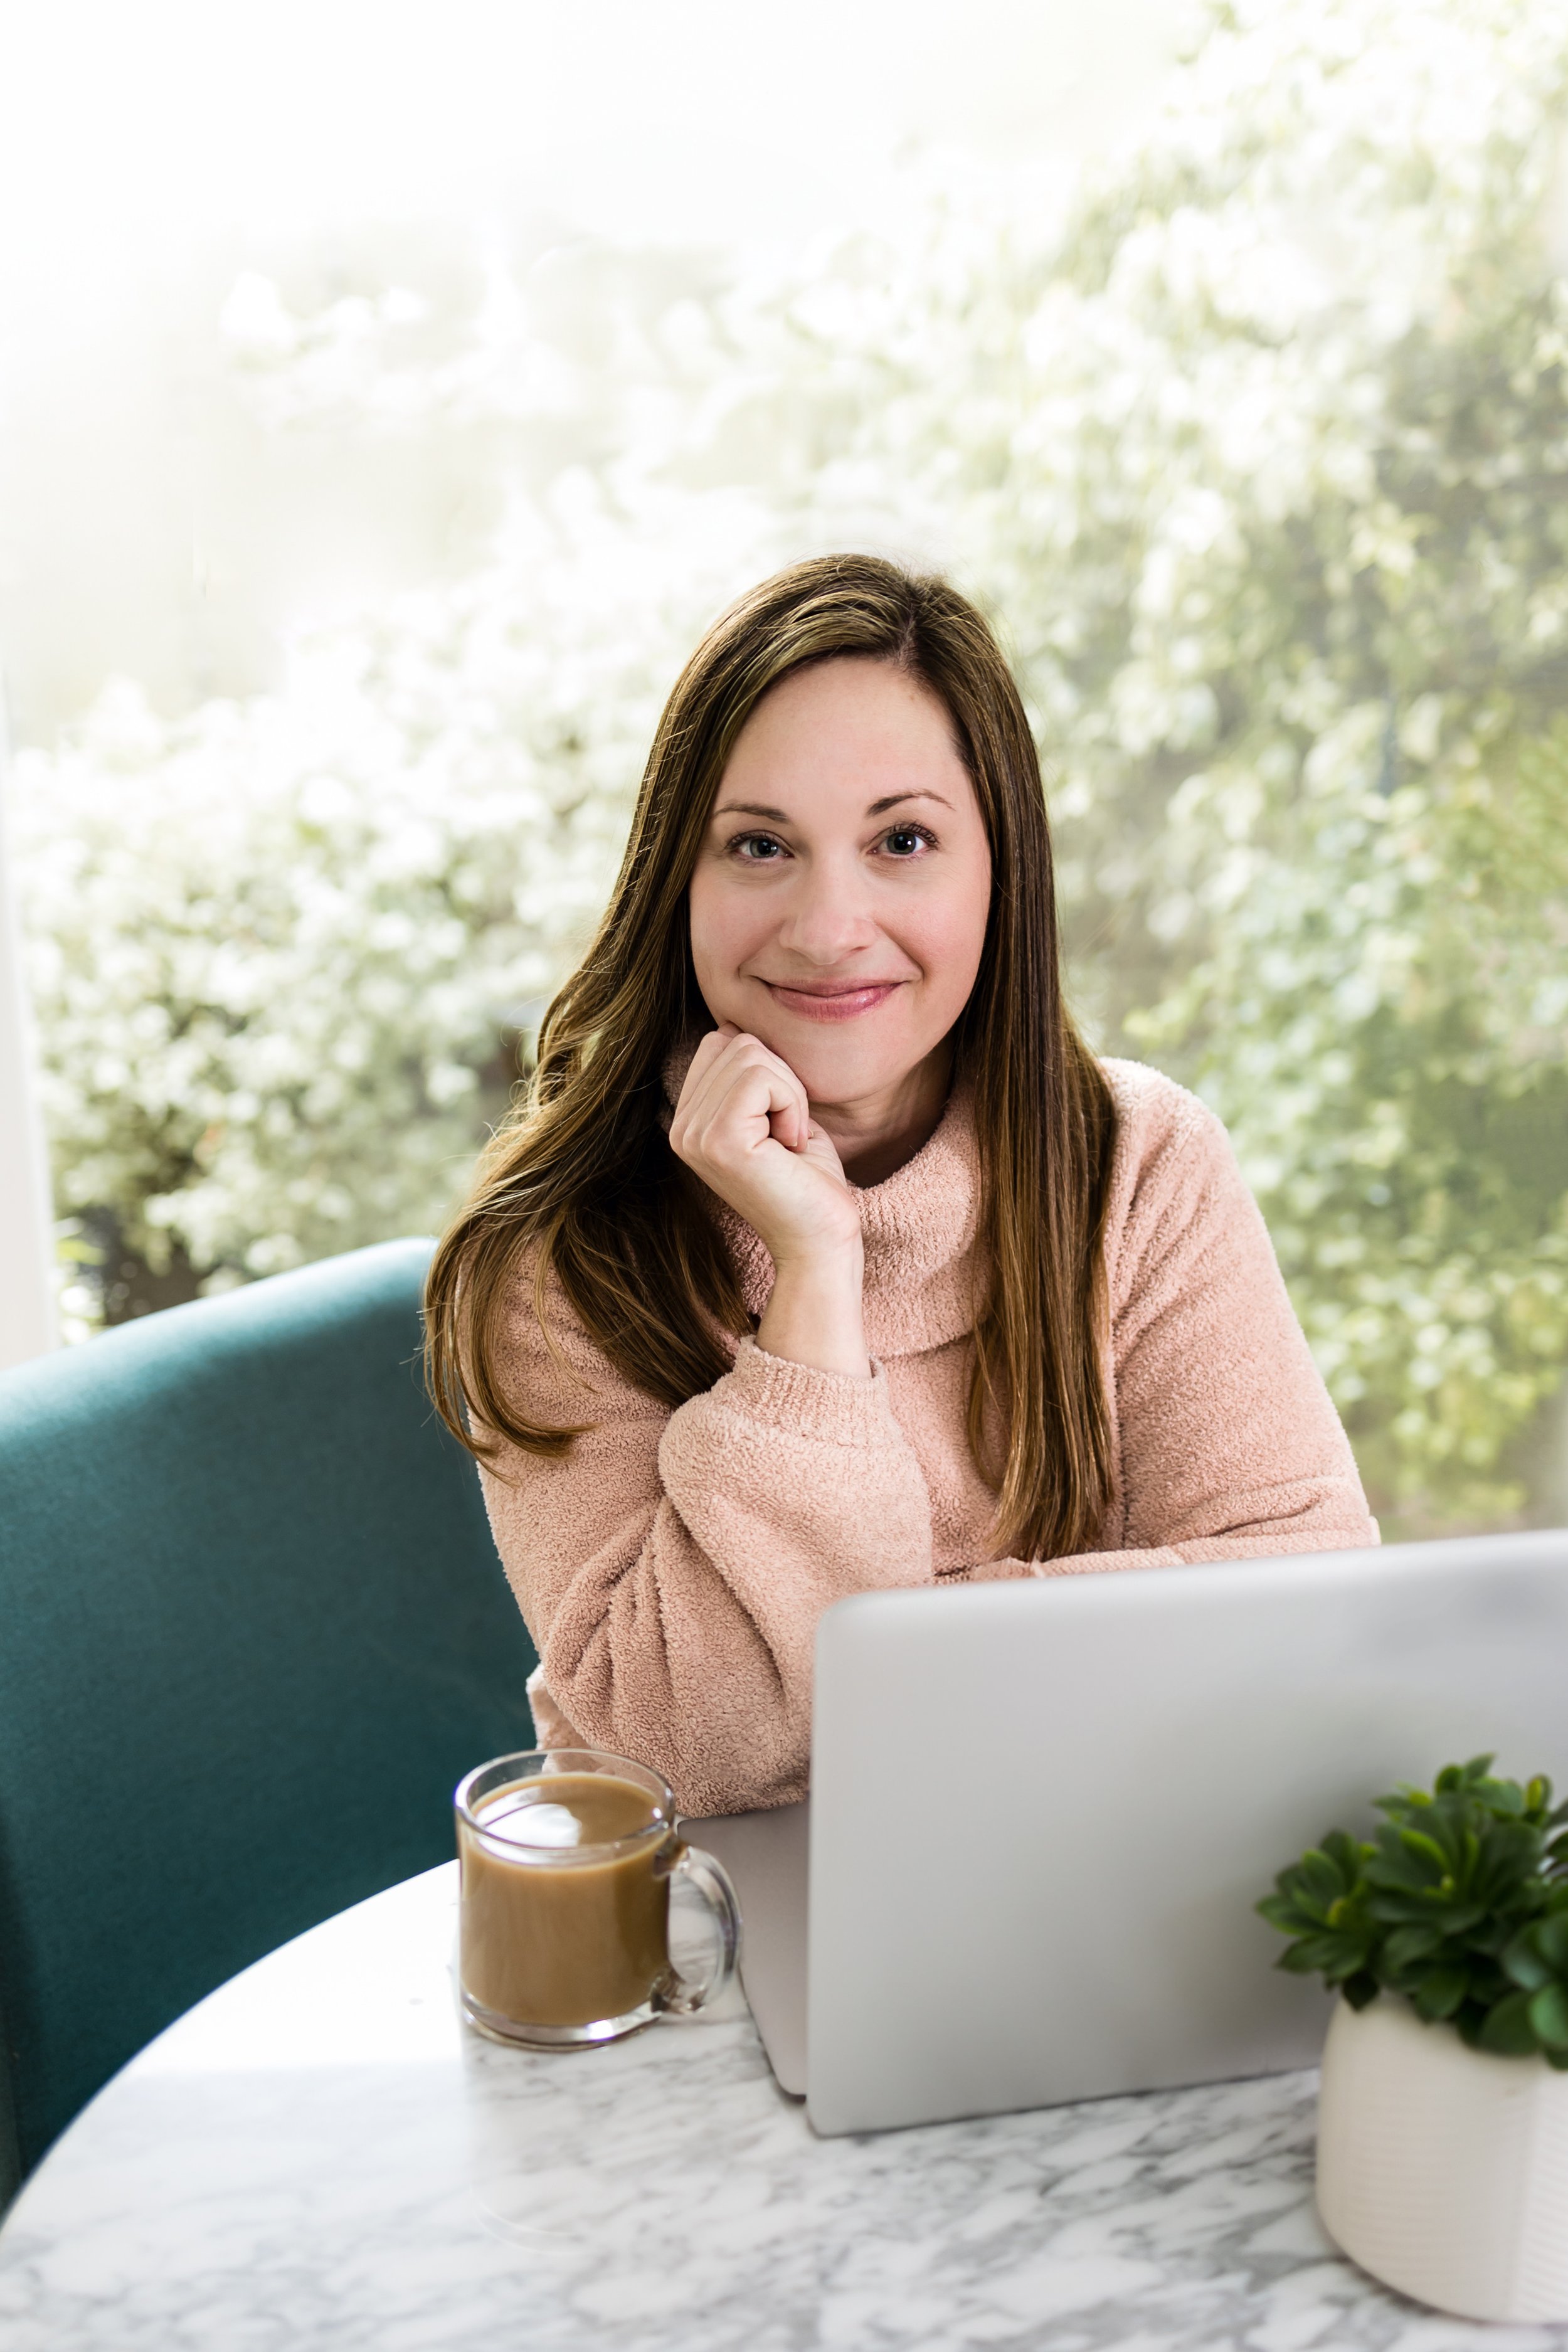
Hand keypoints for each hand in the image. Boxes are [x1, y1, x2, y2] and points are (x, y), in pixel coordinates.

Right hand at [670, 1026, 859, 1264]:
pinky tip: (791, 1146)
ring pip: (750, 1055)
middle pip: (735, 1043)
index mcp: (688, 1120)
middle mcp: (681, 1127)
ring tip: (789, 1142)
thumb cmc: (808, 1180)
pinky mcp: (719, 1141)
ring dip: (790, 1095)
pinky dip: (792, 1104)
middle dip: (782, 1081)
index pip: (720, 1043)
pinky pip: (761, 1078)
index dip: (769, 1072)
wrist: (821, 1239)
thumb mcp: (775, 1113)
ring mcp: (694, 1135)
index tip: (781, 1124)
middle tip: (789, 1135)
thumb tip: (733, 1028)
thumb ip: (750, 1075)